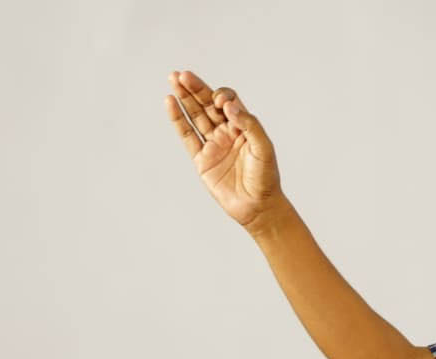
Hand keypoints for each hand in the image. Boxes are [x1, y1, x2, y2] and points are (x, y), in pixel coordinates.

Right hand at [164, 71, 282, 229]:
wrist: (257, 207)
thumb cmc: (265, 178)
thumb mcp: (264, 148)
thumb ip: (249, 124)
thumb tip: (228, 106)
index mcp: (244, 127)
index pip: (229, 102)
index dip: (222, 97)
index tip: (221, 103)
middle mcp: (227, 133)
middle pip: (207, 104)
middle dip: (196, 89)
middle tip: (182, 75)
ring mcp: (213, 145)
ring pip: (195, 116)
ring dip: (184, 98)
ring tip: (173, 79)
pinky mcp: (202, 160)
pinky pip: (187, 136)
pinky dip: (178, 120)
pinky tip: (170, 103)